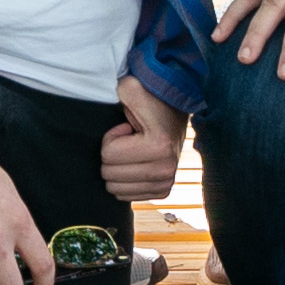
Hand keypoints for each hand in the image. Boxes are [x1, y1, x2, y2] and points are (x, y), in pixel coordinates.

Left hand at [101, 87, 188, 202]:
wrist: (176, 112)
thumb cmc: (152, 101)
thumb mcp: (135, 88)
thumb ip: (124, 89)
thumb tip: (117, 90)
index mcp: (159, 146)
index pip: (108, 155)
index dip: (111, 138)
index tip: (126, 128)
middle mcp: (166, 169)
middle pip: (109, 175)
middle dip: (113, 155)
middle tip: (129, 140)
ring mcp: (166, 182)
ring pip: (115, 189)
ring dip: (119, 168)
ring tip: (133, 151)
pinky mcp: (163, 191)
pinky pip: (126, 196)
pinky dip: (125, 180)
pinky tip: (137, 163)